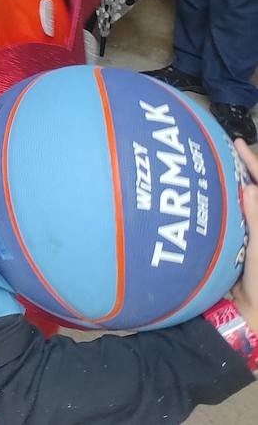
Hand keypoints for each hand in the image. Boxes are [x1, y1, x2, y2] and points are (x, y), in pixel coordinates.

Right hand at [228, 138, 257, 323]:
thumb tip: (250, 187)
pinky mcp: (238, 241)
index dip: (254, 164)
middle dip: (246, 168)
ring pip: (245, 200)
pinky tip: (208, 190)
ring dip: (234, 180)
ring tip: (218, 162)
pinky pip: (231, 214)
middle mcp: (257, 222)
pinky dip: (222, 199)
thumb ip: (256, 221)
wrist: (250, 314)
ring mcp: (250, 231)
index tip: (238, 145)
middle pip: (256, 190)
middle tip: (228, 148)